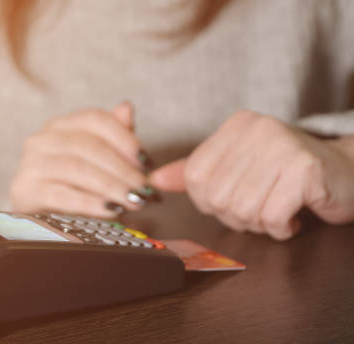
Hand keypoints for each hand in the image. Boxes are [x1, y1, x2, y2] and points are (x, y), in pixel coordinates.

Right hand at [10, 102, 155, 216]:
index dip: (125, 139)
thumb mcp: (99, 162)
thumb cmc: (73, 186)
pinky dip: (90, 203)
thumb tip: (126, 108)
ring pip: (77, 168)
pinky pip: (61, 194)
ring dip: (111, 186)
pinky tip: (111, 211)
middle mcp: (42, 139)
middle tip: (145, 190)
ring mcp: (30, 163)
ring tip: (133, 201)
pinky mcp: (24, 190)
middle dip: (123, 169)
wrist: (39, 217)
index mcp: (61, 125)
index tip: (147, 163)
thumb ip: (114, 136)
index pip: (95, 119)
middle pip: (88, 145)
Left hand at [150, 110, 353, 239]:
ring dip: (260, 223)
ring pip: (243, 209)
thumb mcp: (239, 167)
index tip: (235, 199)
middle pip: (218, 197)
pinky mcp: (303, 168)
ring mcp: (281, 145)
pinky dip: (281, 227)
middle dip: (238, 216)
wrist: (348, 172)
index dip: (210, 202)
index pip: (195, 177)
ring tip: (278, 209)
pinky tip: (294, 214)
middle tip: (262, 208)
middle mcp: (256, 129)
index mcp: (235, 126)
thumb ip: (196, 173)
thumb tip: (152, 181)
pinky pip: (272, 217)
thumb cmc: (289, 174)